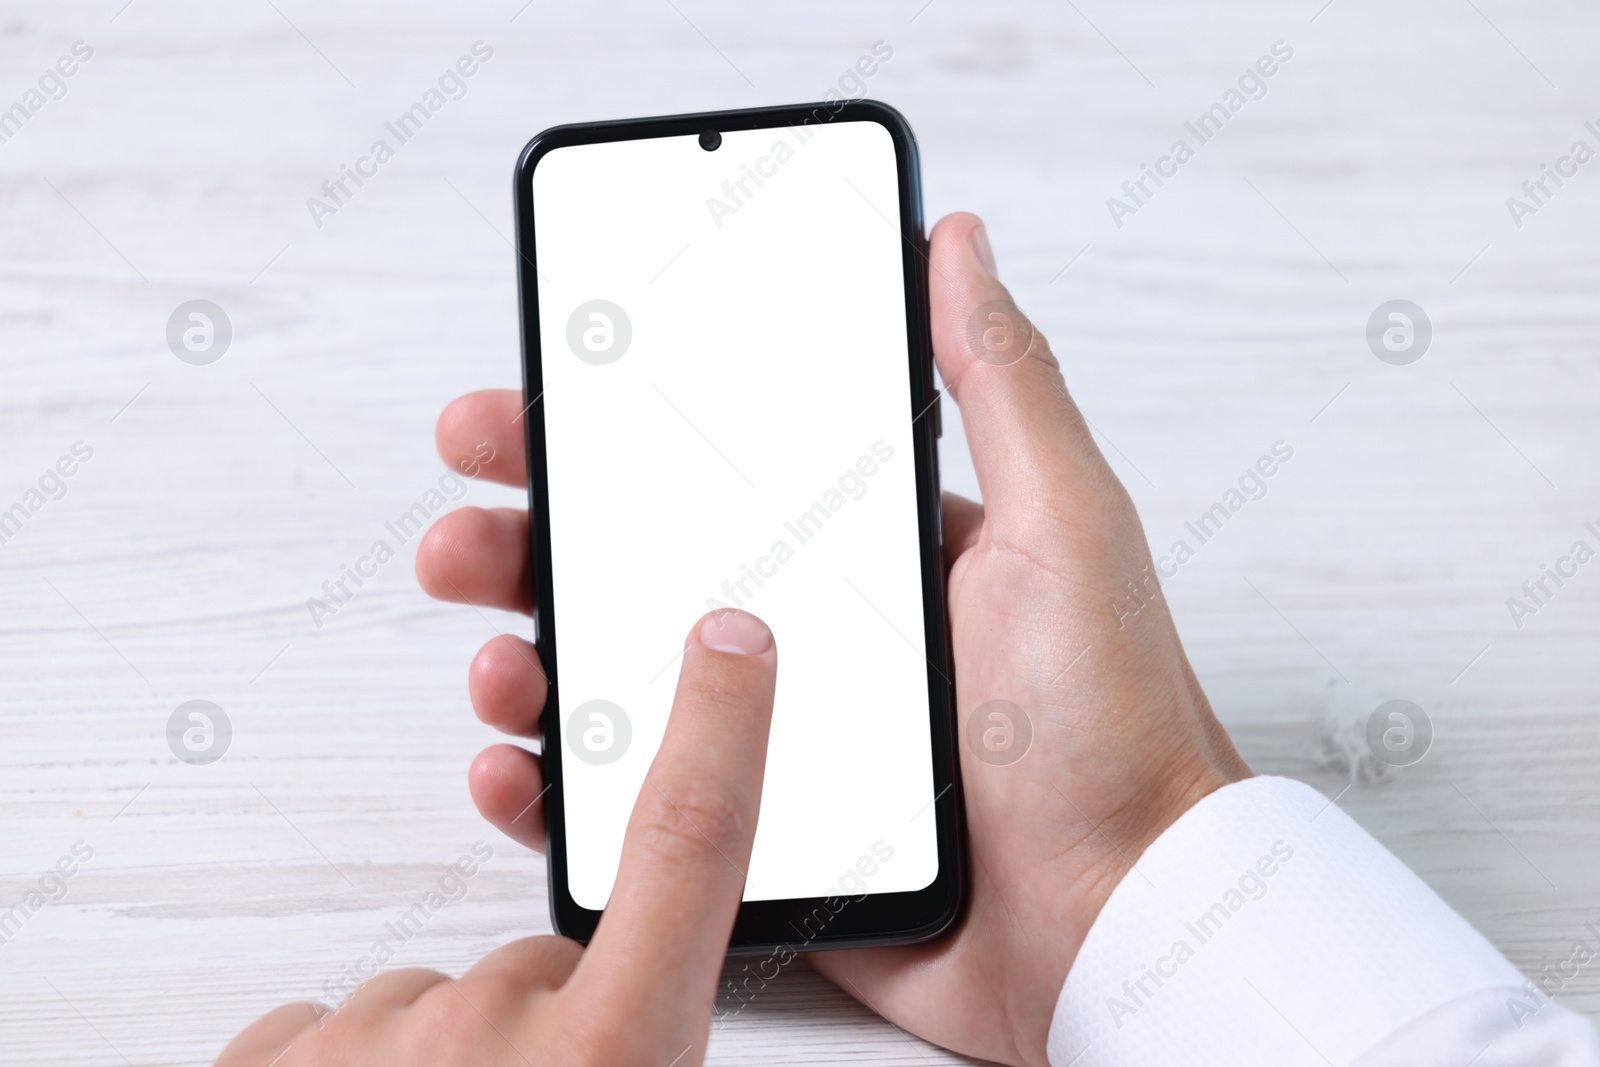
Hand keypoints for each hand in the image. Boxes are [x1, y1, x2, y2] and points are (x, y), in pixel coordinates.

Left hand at [215, 610, 778, 1066]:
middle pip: (553, 971)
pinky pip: (338, 1034)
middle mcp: (490, 1042)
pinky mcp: (266, 1064)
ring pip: (443, 1013)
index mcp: (608, 1065)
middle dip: (562, 1030)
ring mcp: (366, 1051)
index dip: (721, 736)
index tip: (732, 645)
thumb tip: (667, 1019)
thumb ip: (658, 1052)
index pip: (688, 858)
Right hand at [416, 212, 1250, 1065]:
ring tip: (493, 651)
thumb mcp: (1064, 522)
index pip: (710, 473)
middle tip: (470, 522)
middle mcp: (808, 639)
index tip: (531, 406)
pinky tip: (521, 763)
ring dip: (528, 655)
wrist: (1120, 920)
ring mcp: (776, 739)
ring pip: (618, 684)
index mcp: (863, 555)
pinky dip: (561, 787)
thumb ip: (1001, 381)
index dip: (609, 439)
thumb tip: (955, 243)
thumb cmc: (1109, 725)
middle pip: (637, 573)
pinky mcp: (761, 837)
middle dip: (532, 538)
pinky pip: (637, 806)